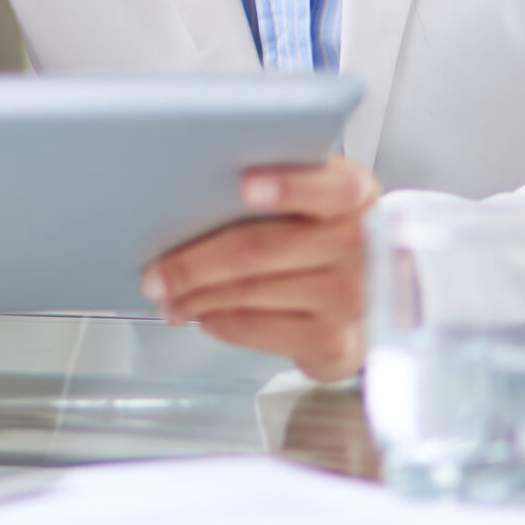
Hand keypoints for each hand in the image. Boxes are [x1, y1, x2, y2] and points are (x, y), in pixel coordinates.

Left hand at [140, 157, 378, 380]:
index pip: (331, 187)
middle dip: (193, 263)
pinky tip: (203, 314)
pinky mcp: (333, 340)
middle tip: (154, 273)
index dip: (288, 187)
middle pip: (259, 249)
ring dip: (195, 297)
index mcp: (355, 195)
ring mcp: (350, 297)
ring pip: (248, 291)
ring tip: (167, 296)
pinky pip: (256, 328)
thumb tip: (199, 187)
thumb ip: (278, 184)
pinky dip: (218, 321)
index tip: (245, 186)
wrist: (371, 301)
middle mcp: (360, 246)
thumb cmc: (323, 237)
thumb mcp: (317, 199)